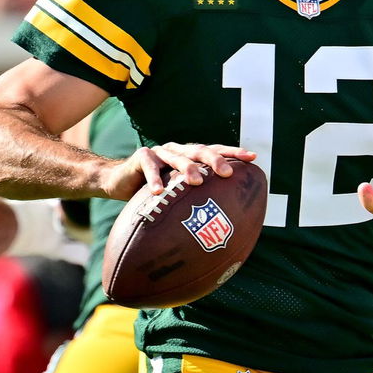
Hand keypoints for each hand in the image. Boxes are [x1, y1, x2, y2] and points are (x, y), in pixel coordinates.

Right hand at [100, 142, 256, 199]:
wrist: (119, 182)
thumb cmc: (156, 192)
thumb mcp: (179, 194)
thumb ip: (197, 200)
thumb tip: (226, 222)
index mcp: (191, 156)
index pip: (216, 151)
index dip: (234, 153)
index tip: (253, 158)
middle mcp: (179, 150)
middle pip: (200, 151)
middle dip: (215, 160)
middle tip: (226, 173)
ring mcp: (160, 152)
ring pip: (177, 157)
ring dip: (187, 168)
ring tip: (197, 181)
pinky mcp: (141, 157)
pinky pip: (149, 167)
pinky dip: (155, 179)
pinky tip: (159, 192)